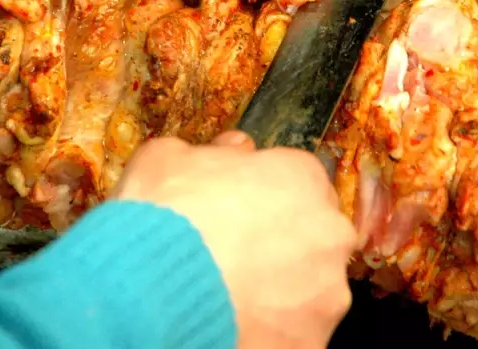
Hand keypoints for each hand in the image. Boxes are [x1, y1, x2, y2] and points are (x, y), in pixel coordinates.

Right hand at [113, 131, 358, 347]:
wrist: (150, 291)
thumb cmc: (164, 216)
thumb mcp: (169, 159)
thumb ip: (214, 151)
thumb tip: (235, 147)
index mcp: (301, 177)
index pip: (297, 180)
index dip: (264, 196)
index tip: (240, 211)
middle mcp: (327, 232)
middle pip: (312, 234)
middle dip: (282, 244)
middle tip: (236, 257)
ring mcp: (325, 291)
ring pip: (309, 288)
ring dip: (280, 291)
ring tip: (231, 298)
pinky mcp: (311, 341)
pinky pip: (295, 332)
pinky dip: (271, 330)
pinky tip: (234, 325)